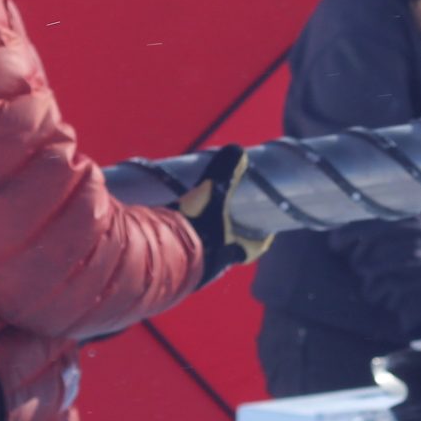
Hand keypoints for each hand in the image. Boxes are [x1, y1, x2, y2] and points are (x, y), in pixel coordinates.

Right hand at [174, 146, 270, 283]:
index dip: (261, 239)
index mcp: (231, 250)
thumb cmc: (192, 228)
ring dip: (205, 239)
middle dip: (229, 235)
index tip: (266, 230)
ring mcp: (192, 270)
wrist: (154, 254)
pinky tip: (174, 229)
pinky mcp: (170, 268)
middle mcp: (214, 265)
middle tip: (228, 218)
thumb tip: (238, 151)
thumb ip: (224, 172)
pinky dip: (183, 243)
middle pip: (229, 251)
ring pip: (205, 253)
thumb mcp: (212, 194)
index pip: (254, 249)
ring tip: (199, 219)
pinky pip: (182, 255)